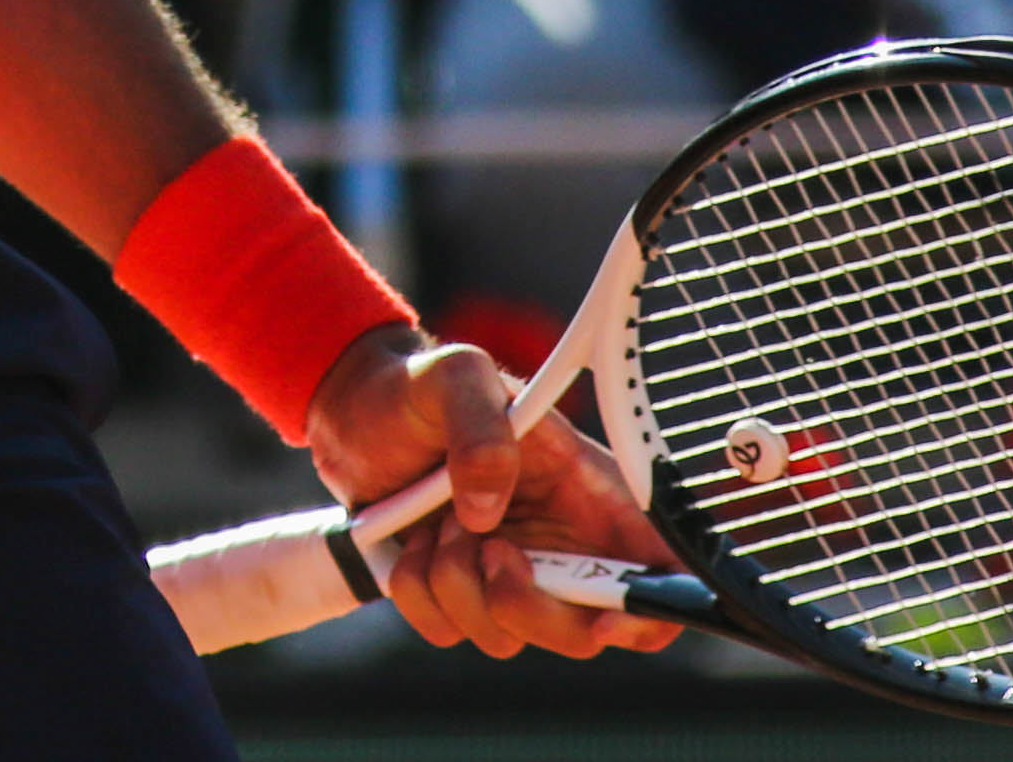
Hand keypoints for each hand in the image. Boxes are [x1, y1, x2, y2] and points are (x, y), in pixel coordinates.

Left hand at [303, 325, 685, 661]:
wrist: (354, 410)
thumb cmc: (419, 386)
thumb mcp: (454, 375)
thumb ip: (481, 427)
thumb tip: (486, 515)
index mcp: (590, 494)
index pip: (658, 571)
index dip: (653, 613)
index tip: (605, 619)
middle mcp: (559, 544)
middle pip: (582, 633)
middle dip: (527, 605)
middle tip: (490, 548)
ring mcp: (509, 575)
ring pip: (506, 637)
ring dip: (457, 583)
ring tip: (440, 517)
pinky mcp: (457, 592)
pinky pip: (446, 629)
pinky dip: (419, 591)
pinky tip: (414, 538)